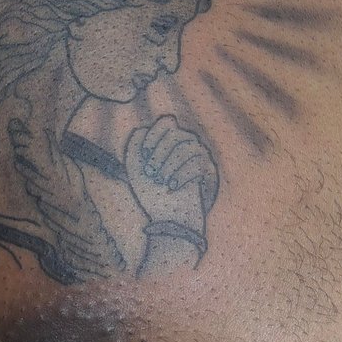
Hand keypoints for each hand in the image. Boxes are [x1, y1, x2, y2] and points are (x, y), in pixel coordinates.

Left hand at [125, 116, 217, 233]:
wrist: (168, 219)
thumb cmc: (151, 193)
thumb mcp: (134, 168)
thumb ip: (133, 145)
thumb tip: (143, 129)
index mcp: (168, 141)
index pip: (166, 122)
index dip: (153, 135)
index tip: (144, 154)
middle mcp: (185, 144)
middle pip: (175, 134)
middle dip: (159, 154)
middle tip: (151, 173)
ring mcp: (198, 156)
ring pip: (187, 147)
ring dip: (170, 165)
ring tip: (162, 181)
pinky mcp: (207, 171)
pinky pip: (198, 164)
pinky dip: (181, 175)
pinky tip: (172, 187)